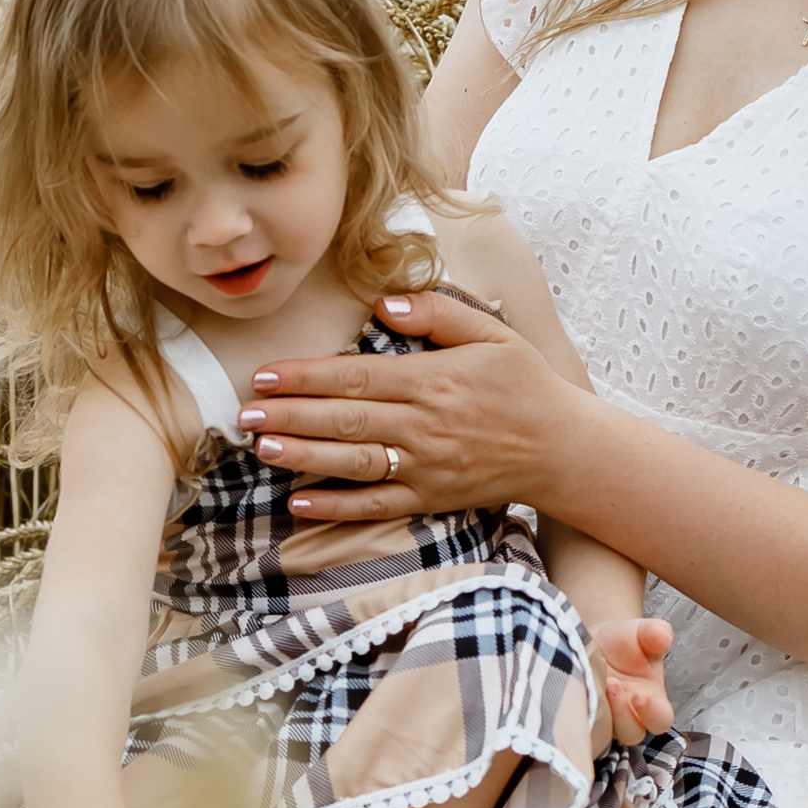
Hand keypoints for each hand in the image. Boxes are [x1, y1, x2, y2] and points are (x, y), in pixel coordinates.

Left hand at [239, 285, 579, 522]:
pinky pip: (376, 506)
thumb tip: (383, 300)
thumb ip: (436, 312)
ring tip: (261, 448)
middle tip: (244, 413)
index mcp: (433, 380)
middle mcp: (424, 425)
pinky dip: (337, 507)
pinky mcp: (430, 498)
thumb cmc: (524, 383)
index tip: (265, 375)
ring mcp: (425, 466)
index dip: (306, 377)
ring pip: (353, 463)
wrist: (563, 447)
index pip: (356, 378)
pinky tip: (299, 502)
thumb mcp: (490, 331)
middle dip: (290, 416)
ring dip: (303, 457)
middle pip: (345, 420)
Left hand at [588, 612, 675, 745]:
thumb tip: (662, 635)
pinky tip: (575, 684)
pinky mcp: (584, 715)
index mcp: (652, 700)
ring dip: (600, 712)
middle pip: (632, 732)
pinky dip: (578, 707)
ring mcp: (606, 718)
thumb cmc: (624, 641)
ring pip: (605, 733)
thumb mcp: (641, 632)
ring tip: (593, 681)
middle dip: (622, 713)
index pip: (661, 719)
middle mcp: (630, 714)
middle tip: (612, 684)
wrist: (596, 640)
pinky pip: (582, 723)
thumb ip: (654, 633)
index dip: (653, 713)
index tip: (641, 695)